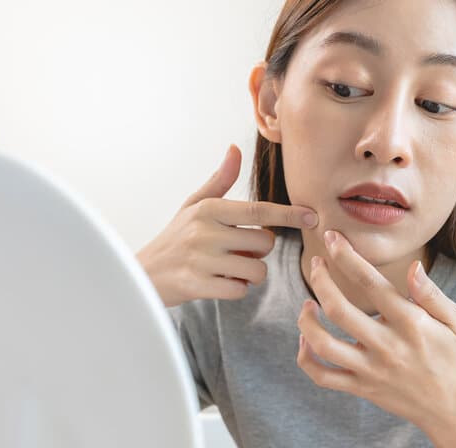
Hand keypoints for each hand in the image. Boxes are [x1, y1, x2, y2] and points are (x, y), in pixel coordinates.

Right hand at [136, 144, 317, 307]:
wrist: (143, 273)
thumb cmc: (176, 237)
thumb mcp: (194, 205)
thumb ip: (220, 181)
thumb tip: (234, 149)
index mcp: (209, 209)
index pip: (259, 210)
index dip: (289, 214)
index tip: (312, 216)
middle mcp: (205, 231)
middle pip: (264, 243)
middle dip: (259, 251)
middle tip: (237, 252)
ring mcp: (201, 259)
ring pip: (256, 270)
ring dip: (249, 273)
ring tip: (227, 268)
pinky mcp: (197, 285)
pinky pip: (240, 290)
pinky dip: (235, 289)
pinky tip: (217, 282)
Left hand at [296, 230, 455, 430]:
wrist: (448, 406)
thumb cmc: (450, 354)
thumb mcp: (453, 320)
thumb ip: (432, 293)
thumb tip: (413, 267)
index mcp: (410, 323)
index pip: (371, 283)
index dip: (347, 257)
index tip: (332, 238)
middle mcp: (387, 345)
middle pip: (339, 310)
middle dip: (320, 279)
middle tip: (316, 263)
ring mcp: (370, 369)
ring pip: (323, 344)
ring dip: (306, 320)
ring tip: (307, 304)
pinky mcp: (360, 387)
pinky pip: (322, 376)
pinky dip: (305, 356)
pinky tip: (306, 338)